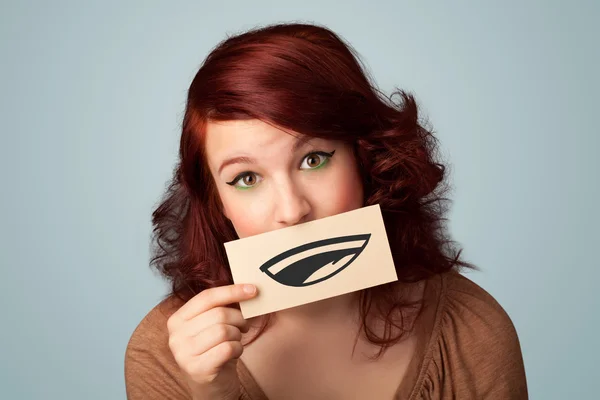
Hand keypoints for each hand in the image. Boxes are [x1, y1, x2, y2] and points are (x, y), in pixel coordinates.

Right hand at [167, 284, 257, 399]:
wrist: (211, 387)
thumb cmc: (214, 351)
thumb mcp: (212, 326)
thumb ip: (221, 307)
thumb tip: (247, 289)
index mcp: (177, 319)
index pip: (206, 297)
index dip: (232, 291)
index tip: (253, 289)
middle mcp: (176, 336)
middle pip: (218, 314)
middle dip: (239, 318)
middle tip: (244, 326)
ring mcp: (184, 354)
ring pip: (224, 330)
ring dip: (237, 335)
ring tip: (236, 341)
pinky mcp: (197, 369)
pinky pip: (228, 348)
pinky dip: (238, 348)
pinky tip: (234, 353)